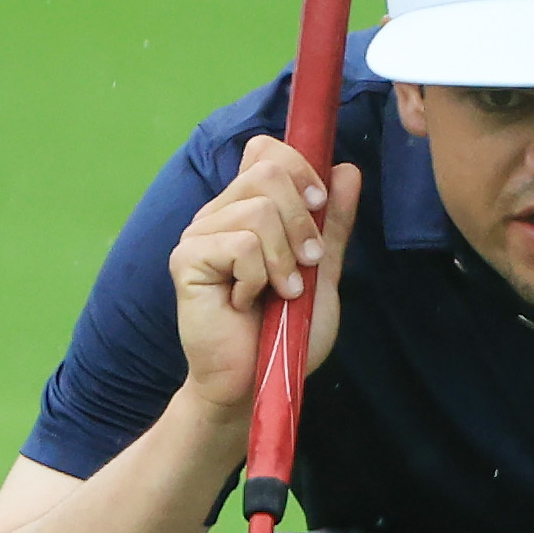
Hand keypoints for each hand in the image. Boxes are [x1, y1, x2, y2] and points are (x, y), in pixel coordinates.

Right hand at [166, 138, 364, 407]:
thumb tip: (347, 170)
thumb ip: (332, 224)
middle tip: (308, 264)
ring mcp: (199, 233)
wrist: (257, 383)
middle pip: (268, 171)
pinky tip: (247, 303)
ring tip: (282, 292)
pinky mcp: (187, 260)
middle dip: (303, 220)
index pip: (266, 150)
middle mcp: (220, 212)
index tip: (319, 205)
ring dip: (284, 258)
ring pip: (258, 210)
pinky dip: (258, 277)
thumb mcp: (324, 273)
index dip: (299, 166)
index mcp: (249, 207)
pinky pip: (240, 244)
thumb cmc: (287, 332)